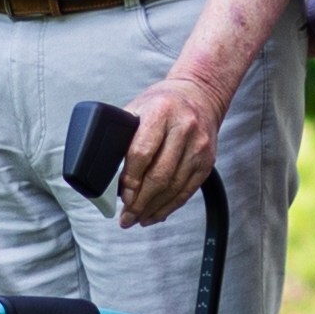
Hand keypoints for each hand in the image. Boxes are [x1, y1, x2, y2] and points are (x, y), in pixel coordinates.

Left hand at [110, 68, 227, 226]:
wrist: (200, 95)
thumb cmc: (162, 103)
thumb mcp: (138, 108)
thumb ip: (123, 135)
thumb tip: (107, 171)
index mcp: (160, 112)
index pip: (142, 153)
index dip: (130, 180)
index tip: (122, 196)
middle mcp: (183, 128)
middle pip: (159, 175)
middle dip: (140, 201)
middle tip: (126, 217)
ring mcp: (199, 146)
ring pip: (174, 187)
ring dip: (154, 208)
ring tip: (138, 219)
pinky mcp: (208, 161)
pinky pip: (188, 190)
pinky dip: (171, 206)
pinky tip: (157, 213)